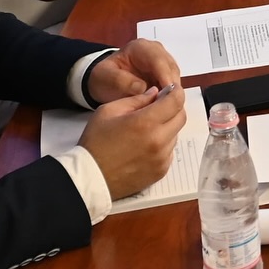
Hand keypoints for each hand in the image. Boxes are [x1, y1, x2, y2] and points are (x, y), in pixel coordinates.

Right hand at [79, 84, 187, 200]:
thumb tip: (156, 93)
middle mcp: (159, 141)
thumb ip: (136, 99)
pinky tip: (146, 145)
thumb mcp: (109, 111)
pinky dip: (164, 144)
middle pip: (181, 117)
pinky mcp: (161, 171)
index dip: (176, 92)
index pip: (176, 101)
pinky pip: (170, 151)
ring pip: (176, 134)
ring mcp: (162, 158)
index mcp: (146, 123)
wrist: (88, 178)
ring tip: (147, 129)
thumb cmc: (95, 142)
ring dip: (167, 127)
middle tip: (159, 107)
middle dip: (173, 108)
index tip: (170, 90)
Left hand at [86, 40, 181, 101]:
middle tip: (170, 105)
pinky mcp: (165, 75)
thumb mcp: (104, 77)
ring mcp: (162, 62)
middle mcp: (156, 51)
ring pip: (174, 77)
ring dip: (173, 92)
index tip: (167, 93)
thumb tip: (142, 87)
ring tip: (168, 108)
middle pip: (170, 68)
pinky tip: (167, 107)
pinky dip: (171, 95)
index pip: (158, 59)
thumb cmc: (104, 78)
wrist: (104, 81)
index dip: (165, 76)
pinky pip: (173, 84)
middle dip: (171, 86)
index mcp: (140, 47)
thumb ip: (120, 80)